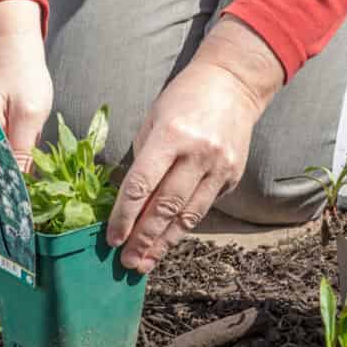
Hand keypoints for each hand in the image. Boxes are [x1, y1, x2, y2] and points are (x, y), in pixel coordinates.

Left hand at [106, 16, 283, 272]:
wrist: (233, 84)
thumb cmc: (183, 100)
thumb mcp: (154, 121)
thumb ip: (143, 161)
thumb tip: (127, 204)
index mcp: (170, 135)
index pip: (141, 184)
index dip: (125, 216)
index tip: (112, 239)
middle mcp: (197, 154)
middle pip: (165, 206)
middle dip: (144, 238)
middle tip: (128, 263)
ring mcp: (219, 166)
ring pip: (187, 215)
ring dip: (164, 242)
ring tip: (146, 262)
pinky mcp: (232, 175)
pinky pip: (203, 207)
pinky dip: (183, 226)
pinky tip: (168, 240)